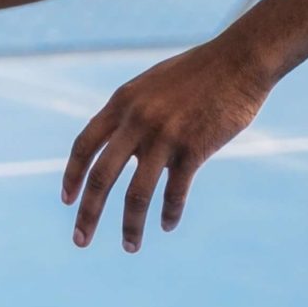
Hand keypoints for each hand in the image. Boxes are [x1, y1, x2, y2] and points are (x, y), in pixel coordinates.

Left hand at [62, 38, 269, 251]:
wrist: (240, 60)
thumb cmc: (198, 73)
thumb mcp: (152, 85)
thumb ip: (130, 113)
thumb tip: (114, 144)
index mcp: (122, 103)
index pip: (84, 146)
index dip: (72, 176)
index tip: (67, 200)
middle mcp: (137, 120)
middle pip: (100, 177)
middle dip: (87, 214)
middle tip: (80, 240)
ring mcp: (164, 135)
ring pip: (136, 194)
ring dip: (130, 226)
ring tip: (130, 246)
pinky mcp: (193, 148)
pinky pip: (174, 192)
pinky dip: (168, 213)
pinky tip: (166, 225)